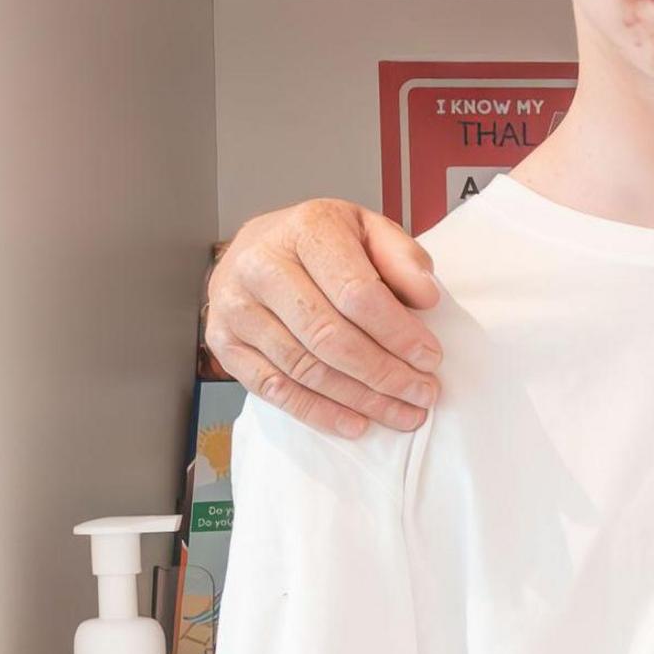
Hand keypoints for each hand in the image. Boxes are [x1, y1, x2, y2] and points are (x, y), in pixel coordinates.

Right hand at [206, 199, 443, 437]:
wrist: (256, 245)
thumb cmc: (323, 243)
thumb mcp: (370, 229)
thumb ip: (402, 257)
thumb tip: (427, 297)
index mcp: (304, 230)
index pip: (356, 293)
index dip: (398, 333)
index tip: (431, 358)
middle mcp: (260, 266)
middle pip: (329, 336)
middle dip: (384, 373)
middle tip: (423, 394)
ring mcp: (235, 307)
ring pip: (304, 367)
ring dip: (359, 399)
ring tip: (402, 414)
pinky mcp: (222, 342)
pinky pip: (272, 388)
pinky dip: (317, 411)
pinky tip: (355, 423)